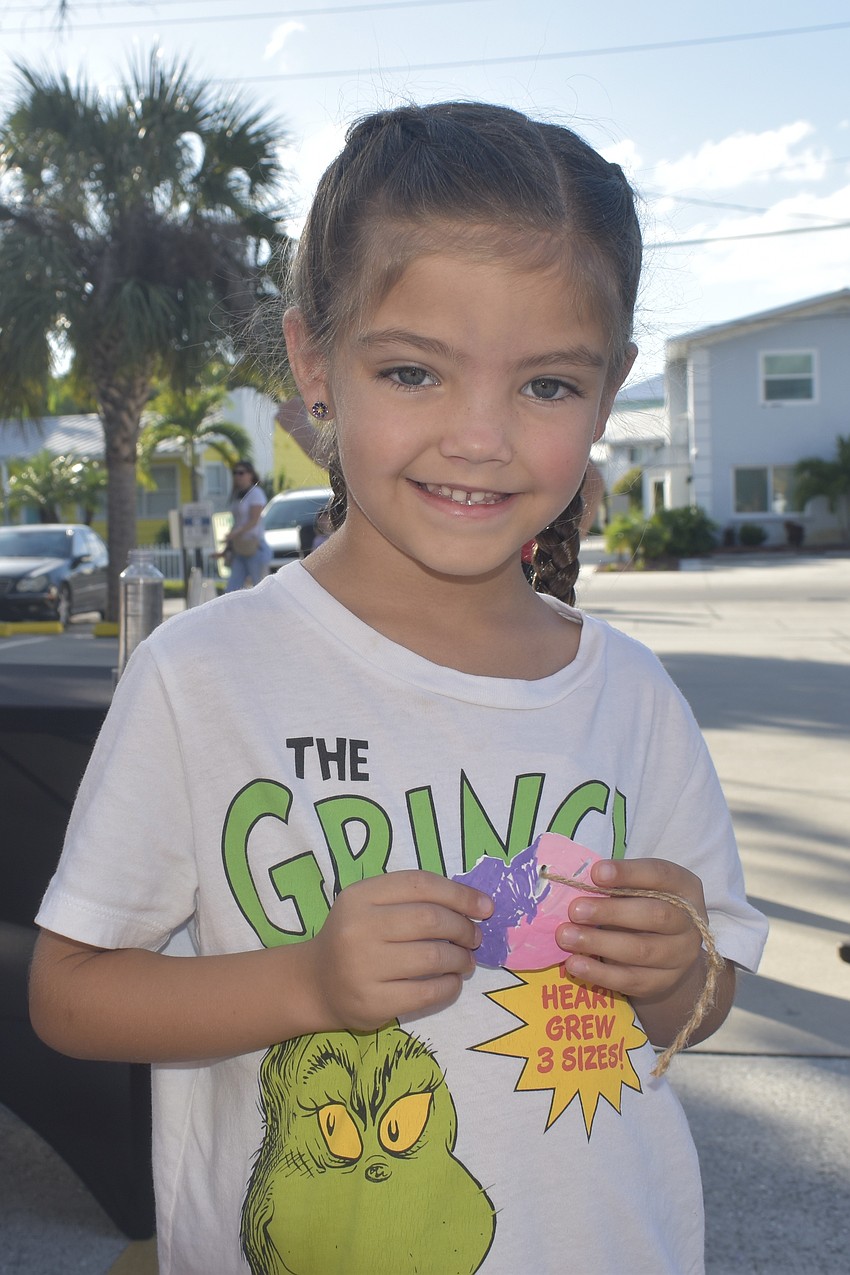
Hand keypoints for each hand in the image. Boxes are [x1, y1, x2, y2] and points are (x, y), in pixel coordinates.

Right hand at [305, 871, 492, 1031]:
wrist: (317, 983)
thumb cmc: (357, 937)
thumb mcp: (373, 906)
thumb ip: (415, 900)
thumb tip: (478, 906)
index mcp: (360, 896)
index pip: (420, 885)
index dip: (459, 894)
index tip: (485, 907)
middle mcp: (358, 928)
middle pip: (430, 919)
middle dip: (463, 928)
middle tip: (474, 937)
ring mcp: (364, 967)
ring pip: (433, 957)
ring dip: (460, 958)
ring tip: (465, 960)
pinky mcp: (372, 1002)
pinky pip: (427, 992)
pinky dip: (450, 986)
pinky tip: (452, 981)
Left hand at [555, 857, 707, 1004]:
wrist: (666, 949)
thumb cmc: (642, 905)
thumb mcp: (636, 887)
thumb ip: (615, 884)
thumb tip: (577, 882)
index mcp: (684, 887)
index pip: (660, 875)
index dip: (628, 873)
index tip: (596, 873)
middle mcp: (690, 922)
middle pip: (655, 915)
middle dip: (611, 912)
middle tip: (574, 910)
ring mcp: (681, 956)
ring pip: (642, 951)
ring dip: (600, 943)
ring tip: (565, 936)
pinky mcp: (664, 982)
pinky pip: (631, 980)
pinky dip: (599, 973)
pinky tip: (574, 964)